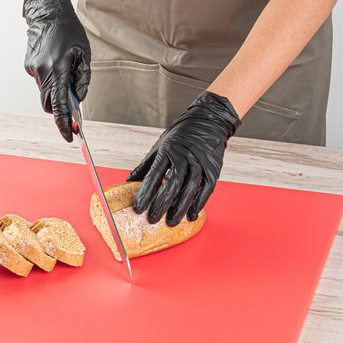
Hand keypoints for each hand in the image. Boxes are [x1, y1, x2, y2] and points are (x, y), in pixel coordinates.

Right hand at [22, 0, 90, 141]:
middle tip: (72, 109)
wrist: (46, 12)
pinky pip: (41, 80)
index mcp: (58, 70)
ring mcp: (34, 70)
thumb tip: (79, 99)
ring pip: (45, 92)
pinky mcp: (29, 66)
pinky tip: (55, 61)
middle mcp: (43, 72)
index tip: (70, 136)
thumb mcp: (84, 54)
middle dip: (60, 110)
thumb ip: (83, 79)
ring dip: (56, 90)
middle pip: (49, 105)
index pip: (60, 106)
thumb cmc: (68, 31)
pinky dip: (50, 78)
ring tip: (65, 71)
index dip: (65, 124)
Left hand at [127, 91, 240, 225]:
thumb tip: (129, 180)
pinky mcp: (213, 168)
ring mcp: (200, 163)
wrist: (208, 120)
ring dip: (180, 207)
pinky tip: (192, 215)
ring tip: (172, 222)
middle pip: (172, 184)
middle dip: (161, 204)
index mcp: (167, 151)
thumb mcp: (160, 145)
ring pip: (189, 189)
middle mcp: (184, 157)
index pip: (154, 176)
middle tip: (153, 219)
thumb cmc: (180, 135)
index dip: (145, 194)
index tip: (138, 209)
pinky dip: (199, 203)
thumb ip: (146, 164)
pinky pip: (206, 189)